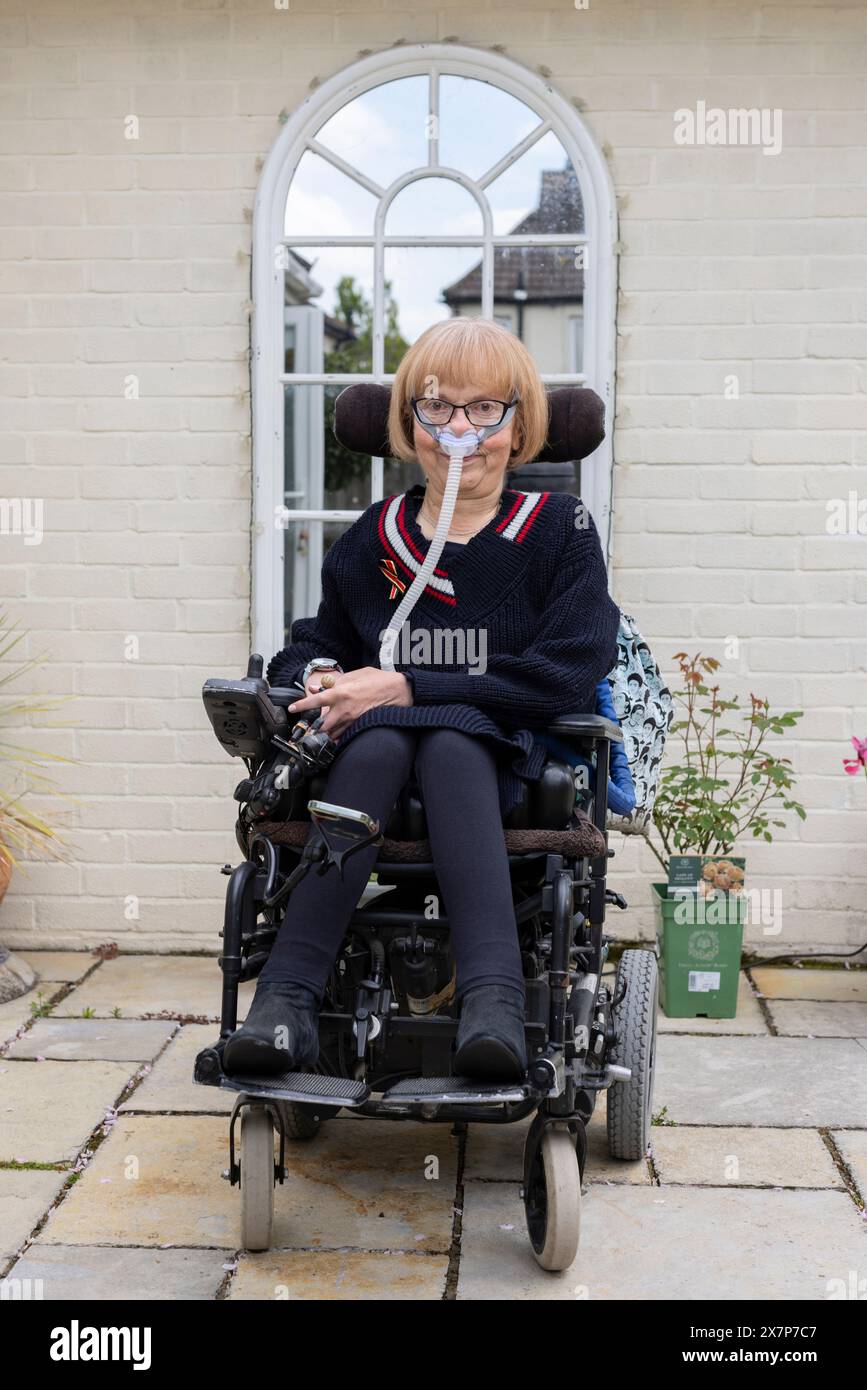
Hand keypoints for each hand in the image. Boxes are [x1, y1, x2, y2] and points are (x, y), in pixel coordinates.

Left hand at [288, 666, 412, 737]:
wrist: (398, 690)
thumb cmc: (378, 680)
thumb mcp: (355, 674)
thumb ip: (335, 682)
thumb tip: (318, 687)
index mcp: (341, 692)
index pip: (315, 701)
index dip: (301, 705)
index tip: (292, 708)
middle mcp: (344, 708)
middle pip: (321, 726)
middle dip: (312, 730)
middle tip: (305, 730)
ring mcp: (353, 719)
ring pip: (333, 733)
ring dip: (324, 735)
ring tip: (318, 735)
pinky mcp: (360, 725)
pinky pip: (345, 735)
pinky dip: (338, 737)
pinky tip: (335, 737)